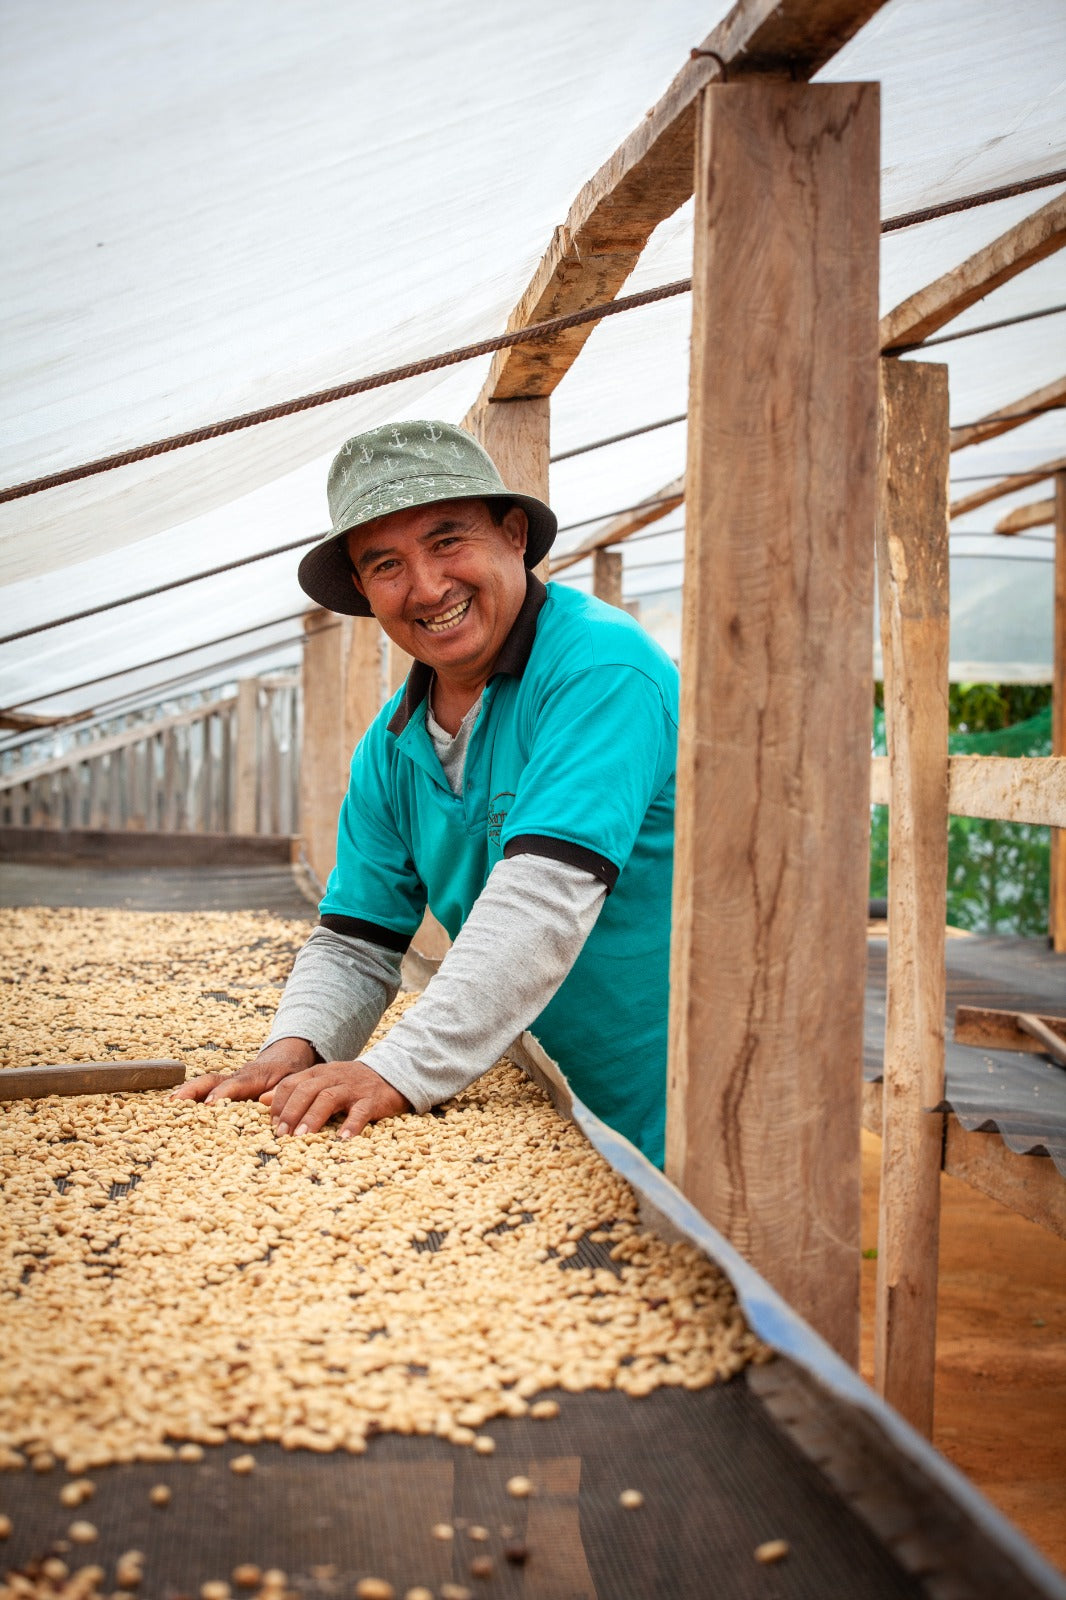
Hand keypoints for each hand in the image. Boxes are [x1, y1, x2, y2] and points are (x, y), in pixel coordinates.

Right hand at [170, 1037, 318, 1103]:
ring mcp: (228, 1081)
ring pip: (205, 1084)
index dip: (223, 1093)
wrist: (286, 1059)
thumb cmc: (290, 1073)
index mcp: (254, 1076)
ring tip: (169, 1106)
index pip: (236, 1084)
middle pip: (212, 1081)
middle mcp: (236, 1077)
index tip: (211, 1104)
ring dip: (187, 1093)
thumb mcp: (293, 1080)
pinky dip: (190, 1097)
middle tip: (176, 1102)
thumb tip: (265, 1101)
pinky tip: (175, 1108)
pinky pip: (206, 1090)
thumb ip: (281, 1090)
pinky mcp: (224, 1087)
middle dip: (194, 1091)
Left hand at [268, 1060, 410, 1139]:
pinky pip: (360, 1111)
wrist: (390, 1074)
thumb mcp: (321, 1081)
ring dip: (313, 1118)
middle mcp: (333, 1077)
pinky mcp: (371, 1099)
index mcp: (318, 1073)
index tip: (272, 1126)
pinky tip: (342, 1140)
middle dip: (292, 1112)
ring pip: (329, 1098)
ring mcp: (353, 1087)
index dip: (279, 1104)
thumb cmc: (349, 1084)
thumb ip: (294, 1089)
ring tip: (302, 1137)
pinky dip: (351, 1125)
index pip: (292, 1084)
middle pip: (307, 1090)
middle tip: (282, 1135)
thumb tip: (263, 1100)